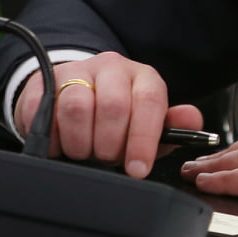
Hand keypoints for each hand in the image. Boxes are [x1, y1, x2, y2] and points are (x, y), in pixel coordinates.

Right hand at [13, 52, 204, 179]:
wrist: (75, 92)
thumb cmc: (117, 117)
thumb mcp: (147, 123)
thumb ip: (170, 127)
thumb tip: (194, 121)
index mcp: (142, 76)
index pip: (149, 101)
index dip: (143, 139)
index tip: (137, 169)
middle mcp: (110, 67)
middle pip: (113, 106)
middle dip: (109, 145)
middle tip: (106, 159)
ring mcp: (76, 71)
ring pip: (77, 107)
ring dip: (80, 143)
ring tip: (83, 152)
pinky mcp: (44, 80)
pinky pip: (43, 110)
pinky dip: (52, 138)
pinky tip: (60, 144)